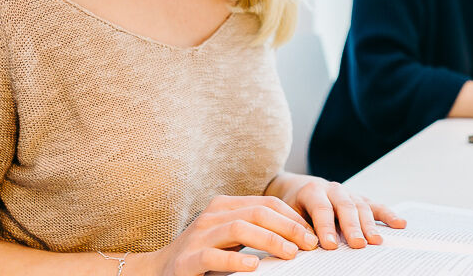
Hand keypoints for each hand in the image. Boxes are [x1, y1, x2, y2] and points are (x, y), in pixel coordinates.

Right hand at [137, 195, 319, 274]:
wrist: (160, 270)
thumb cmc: (204, 255)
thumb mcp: (232, 238)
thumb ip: (256, 232)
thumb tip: (297, 239)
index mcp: (225, 206)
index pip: (267, 203)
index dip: (293, 218)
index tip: (312, 234)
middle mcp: (212, 215)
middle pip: (258, 213)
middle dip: (288, 228)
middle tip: (309, 244)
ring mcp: (199, 236)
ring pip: (240, 228)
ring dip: (270, 241)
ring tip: (290, 254)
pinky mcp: (188, 259)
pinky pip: (214, 256)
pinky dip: (236, 260)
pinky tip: (254, 267)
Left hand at [265, 172, 406, 249]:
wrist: (296, 188)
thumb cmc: (293, 205)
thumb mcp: (288, 214)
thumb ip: (299, 227)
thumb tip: (308, 245)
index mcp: (312, 191)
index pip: (321, 209)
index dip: (326, 227)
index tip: (329, 245)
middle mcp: (333, 189)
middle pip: (345, 207)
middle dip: (352, 227)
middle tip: (357, 244)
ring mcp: (348, 193)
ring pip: (361, 207)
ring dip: (370, 225)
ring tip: (376, 241)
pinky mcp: (359, 199)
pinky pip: (375, 206)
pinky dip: (388, 215)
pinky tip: (399, 224)